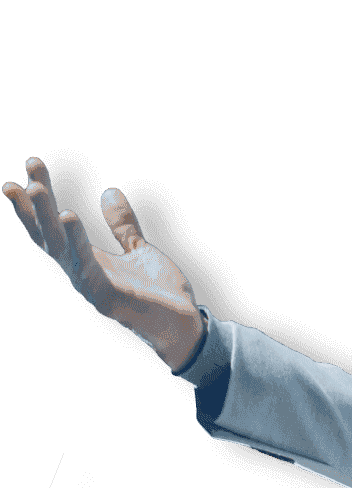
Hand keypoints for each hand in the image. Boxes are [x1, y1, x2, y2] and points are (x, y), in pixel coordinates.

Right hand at [5, 157, 204, 371]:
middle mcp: (82, 273)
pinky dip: (76, 241)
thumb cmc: (159, 292)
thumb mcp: (140, 249)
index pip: (55, 228)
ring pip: (61, 247)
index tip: (30, 167)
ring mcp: (91, 286)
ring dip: (46, 217)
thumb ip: (123, 225)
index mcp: (88, 261)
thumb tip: (108, 191)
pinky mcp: (107, 296)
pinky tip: (68, 215)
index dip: (39, 202)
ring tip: (37, 187)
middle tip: (30, 163)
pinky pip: (86, 265)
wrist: (184, 324)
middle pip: (50, 234)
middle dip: (35, 202)